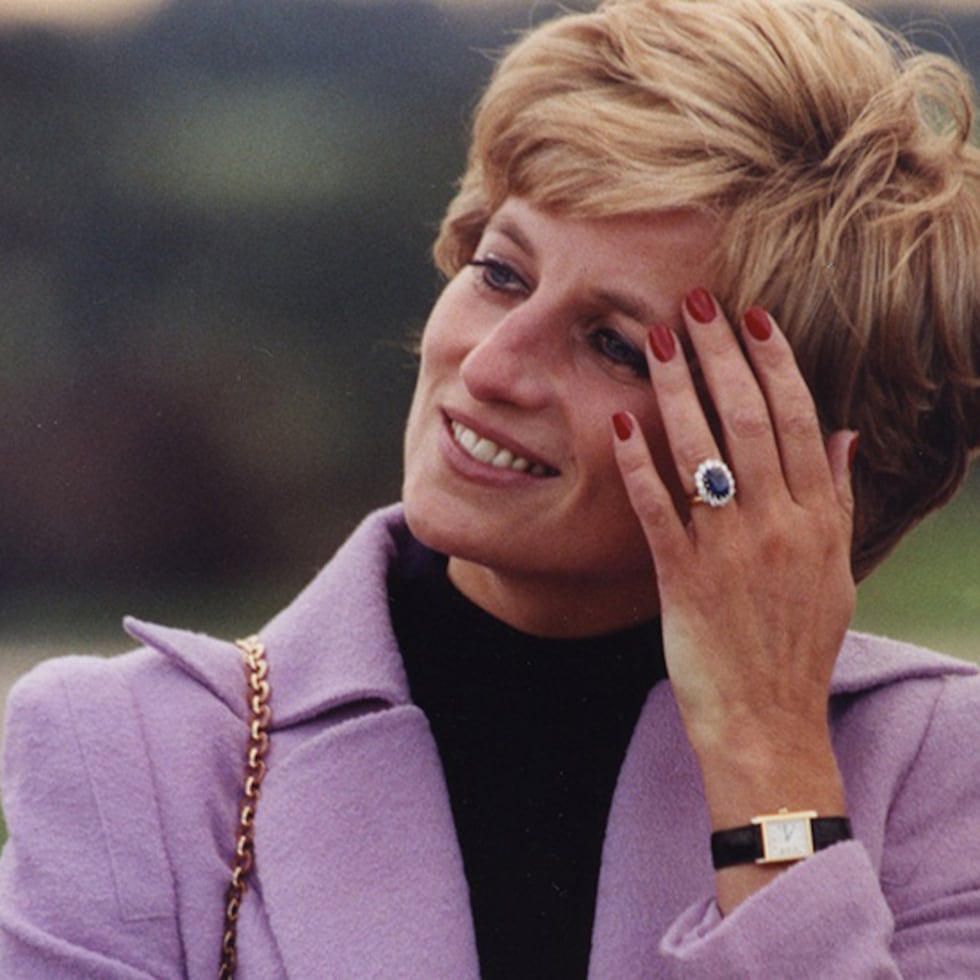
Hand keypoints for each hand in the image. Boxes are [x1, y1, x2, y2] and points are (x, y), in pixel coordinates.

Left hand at [612, 290, 856, 909]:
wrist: (769, 722)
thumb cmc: (798, 645)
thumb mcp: (836, 570)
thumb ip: (837, 498)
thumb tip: (844, 435)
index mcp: (817, 519)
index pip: (800, 421)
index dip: (776, 364)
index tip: (754, 317)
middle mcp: (778, 525)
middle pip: (752, 421)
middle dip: (722, 356)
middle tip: (696, 304)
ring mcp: (730, 551)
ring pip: (705, 452)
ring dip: (680, 390)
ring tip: (658, 340)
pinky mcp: (683, 579)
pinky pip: (658, 509)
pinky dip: (637, 464)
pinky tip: (618, 422)